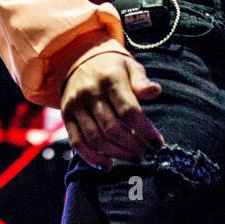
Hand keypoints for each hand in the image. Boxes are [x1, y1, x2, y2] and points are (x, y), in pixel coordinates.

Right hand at [61, 51, 164, 167]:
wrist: (77, 59)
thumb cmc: (112, 67)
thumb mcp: (130, 66)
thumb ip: (141, 81)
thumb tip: (155, 91)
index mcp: (110, 79)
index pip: (129, 111)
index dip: (145, 131)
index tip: (158, 144)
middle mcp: (90, 93)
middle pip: (112, 128)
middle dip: (133, 146)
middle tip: (146, 153)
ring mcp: (76, 106)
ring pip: (95, 139)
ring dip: (117, 154)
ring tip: (134, 158)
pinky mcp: (66, 116)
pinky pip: (77, 142)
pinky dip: (92, 158)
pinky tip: (108, 164)